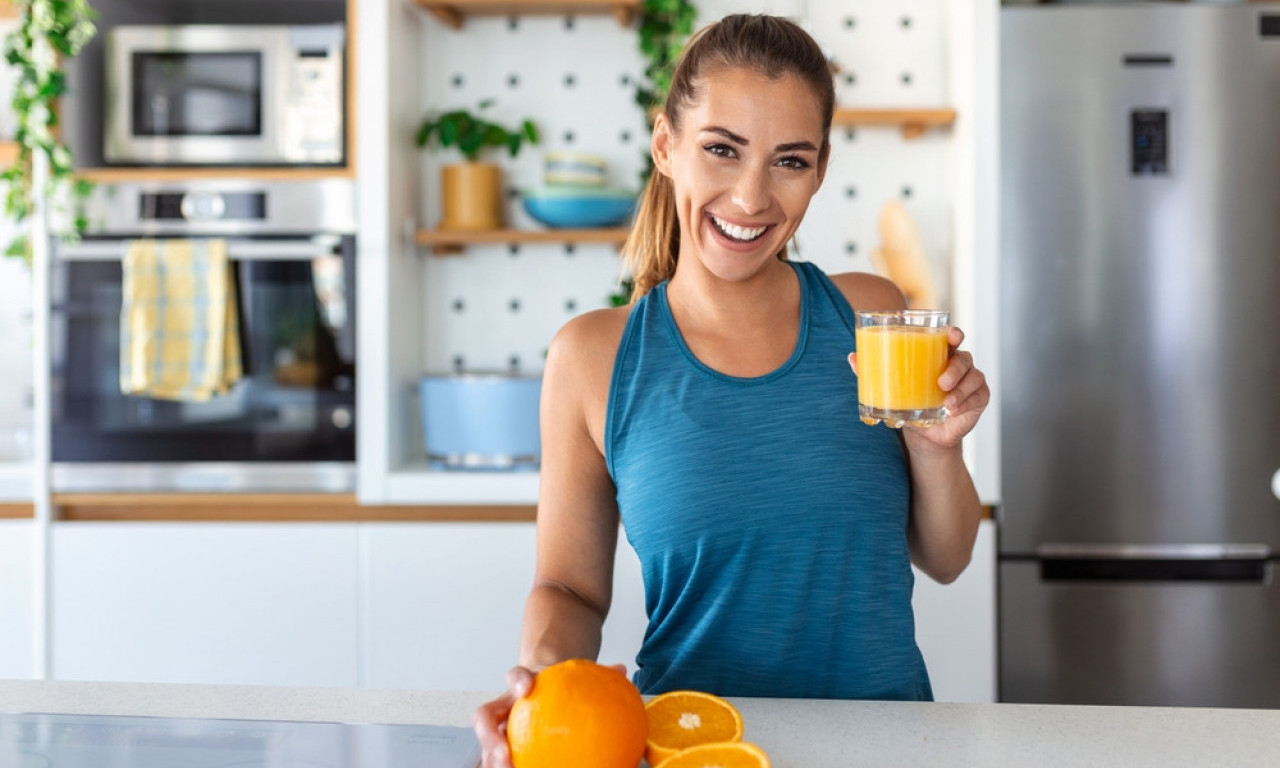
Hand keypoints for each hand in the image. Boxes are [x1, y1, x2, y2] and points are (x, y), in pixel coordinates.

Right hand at [471, 662, 628, 766]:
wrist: (540, 686)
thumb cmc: (558, 685)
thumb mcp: (574, 676)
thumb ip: (597, 673)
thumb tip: (621, 670)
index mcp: (521, 685)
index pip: (515, 675)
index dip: (517, 680)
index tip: (525, 687)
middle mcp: (504, 706)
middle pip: (484, 717)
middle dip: (488, 736)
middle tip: (504, 754)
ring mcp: (498, 728)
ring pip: (486, 745)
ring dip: (491, 760)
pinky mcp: (502, 746)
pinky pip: (500, 759)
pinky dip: (505, 766)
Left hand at [848, 326, 988, 451]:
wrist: (924, 435)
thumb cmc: (910, 403)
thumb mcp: (892, 388)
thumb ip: (874, 372)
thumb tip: (852, 357)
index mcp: (939, 355)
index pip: (950, 338)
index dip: (953, 334)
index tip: (951, 335)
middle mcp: (958, 364)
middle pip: (964, 357)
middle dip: (955, 368)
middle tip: (941, 382)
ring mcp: (971, 381)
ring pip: (973, 377)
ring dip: (960, 390)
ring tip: (946, 402)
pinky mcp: (978, 398)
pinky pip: (977, 397)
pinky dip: (965, 403)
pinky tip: (953, 410)